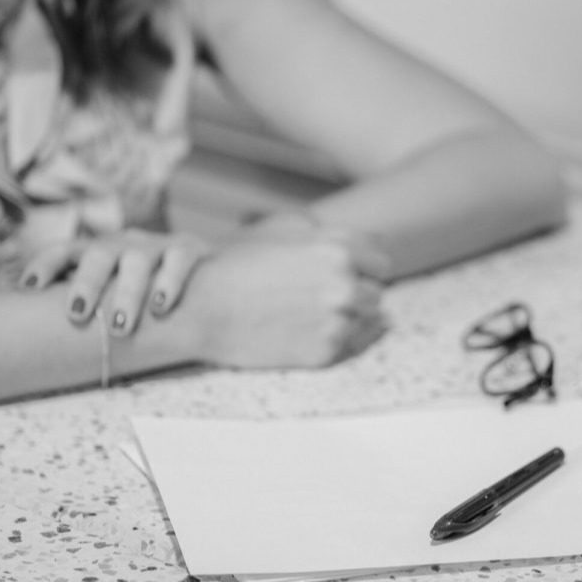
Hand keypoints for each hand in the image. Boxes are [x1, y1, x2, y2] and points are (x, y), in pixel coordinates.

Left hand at [19, 229, 210, 334]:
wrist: (203, 283)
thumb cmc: (145, 297)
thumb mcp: (111, 293)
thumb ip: (85, 306)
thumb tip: (34, 334)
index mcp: (97, 253)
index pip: (64, 251)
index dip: (44, 265)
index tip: (28, 288)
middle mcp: (123, 245)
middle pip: (98, 255)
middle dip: (86, 284)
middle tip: (77, 315)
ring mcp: (156, 246)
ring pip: (137, 260)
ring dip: (127, 293)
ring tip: (120, 327)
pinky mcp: (189, 249)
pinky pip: (177, 260)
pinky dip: (168, 282)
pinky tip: (160, 307)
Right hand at [183, 225, 387, 368]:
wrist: (200, 310)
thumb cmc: (237, 266)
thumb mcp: (283, 231)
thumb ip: (328, 233)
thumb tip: (372, 239)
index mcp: (338, 249)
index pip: (380, 263)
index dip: (363, 270)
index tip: (345, 277)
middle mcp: (344, 283)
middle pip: (376, 293)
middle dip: (356, 296)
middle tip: (322, 300)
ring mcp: (338, 319)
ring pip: (368, 321)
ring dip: (350, 319)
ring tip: (312, 316)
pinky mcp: (326, 351)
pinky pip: (352, 346)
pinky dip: (337, 340)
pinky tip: (307, 332)